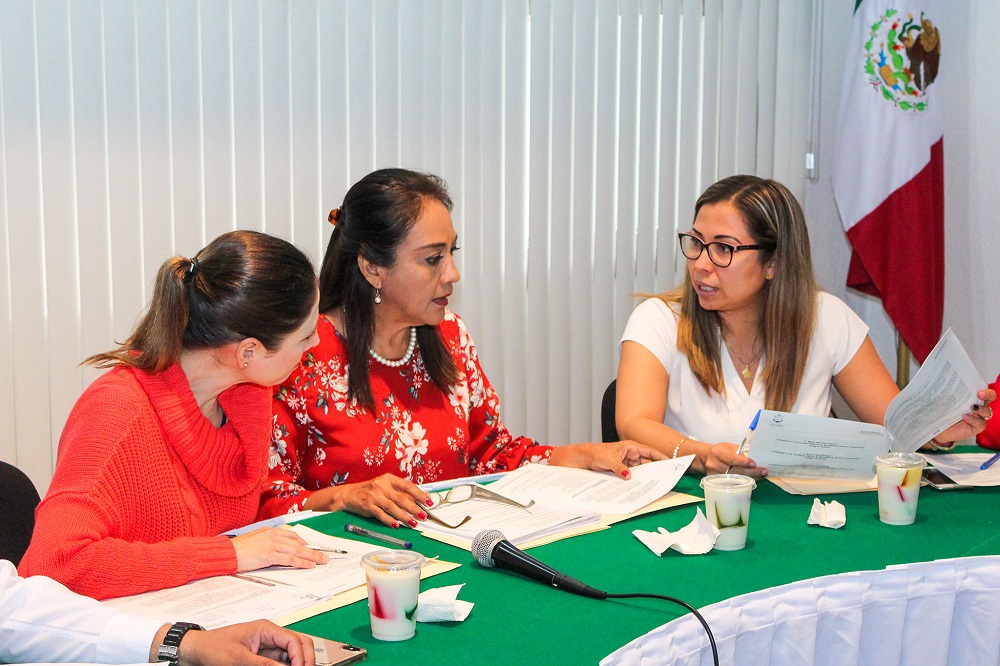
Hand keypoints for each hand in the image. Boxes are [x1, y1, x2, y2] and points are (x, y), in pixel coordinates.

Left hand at [174, 620, 315, 665]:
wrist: (195, 651)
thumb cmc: (212, 647)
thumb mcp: (237, 658)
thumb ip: (263, 664)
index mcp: (265, 629)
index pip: (293, 640)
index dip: (301, 656)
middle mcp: (269, 636)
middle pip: (298, 645)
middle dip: (305, 659)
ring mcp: (266, 648)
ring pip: (291, 656)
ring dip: (295, 663)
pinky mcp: (261, 658)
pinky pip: (279, 663)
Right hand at [230, 527, 327, 572]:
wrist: (226, 553)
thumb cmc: (237, 549)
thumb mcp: (254, 540)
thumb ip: (267, 542)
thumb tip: (277, 550)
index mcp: (269, 531)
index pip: (292, 536)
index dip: (304, 542)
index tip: (311, 548)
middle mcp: (273, 536)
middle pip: (298, 543)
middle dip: (312, 550)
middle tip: (323, 556)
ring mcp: (272, 545)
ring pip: (297, 551)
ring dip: (311, 557)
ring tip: (321, 561)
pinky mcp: (269, 555)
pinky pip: (290, 559)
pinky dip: (301, 562)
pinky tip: (309, 565)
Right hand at [307, 473, 431, 528]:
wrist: (348, 495)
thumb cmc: (370, 491)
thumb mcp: (384, 487)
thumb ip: (399, 493)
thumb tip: (416, 502)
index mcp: (389, 479)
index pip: (407, 485)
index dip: (419, 494)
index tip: (428, 502)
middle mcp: (382, 486)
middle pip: (401, 498)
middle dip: (414, 508)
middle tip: (424, 516)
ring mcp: (374, 496)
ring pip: (392, 507)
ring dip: (404, 517)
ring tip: (414, 523)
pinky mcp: (368, 506)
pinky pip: (380, 514)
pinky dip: (389, 520)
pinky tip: (396, 525)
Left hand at [548, 441, 665, 478]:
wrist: (584, 458)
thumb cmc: (596, 453)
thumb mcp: (609, 460)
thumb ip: (619, 468)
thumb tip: (629, 477)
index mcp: (631, 446)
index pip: (650, 451)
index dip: (661, 456)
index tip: (670, 462)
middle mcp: (631, 453)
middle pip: (648, 462)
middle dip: (655, 469)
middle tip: (664, 478)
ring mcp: (628, 462)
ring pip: (641, 469)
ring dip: (646, 476)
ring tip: (654, 484)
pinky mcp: (623, 469)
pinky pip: (633, 474)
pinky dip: (637, 479)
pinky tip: (640, 486)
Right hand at [703, 442, 767, 478]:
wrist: (707, 458)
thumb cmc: (722, 451)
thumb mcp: (730, 447)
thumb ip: (740, 453)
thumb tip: (753, 461)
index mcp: (717, 453)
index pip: (731, 458)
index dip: (742, 461)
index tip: (754, 464)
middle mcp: (714, 465)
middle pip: (734, 471)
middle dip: (751, 472)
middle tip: (764, 472)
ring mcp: (714, 476)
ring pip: (735, 480)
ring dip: (750, 478)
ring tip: (761, 476)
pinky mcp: (715, 484)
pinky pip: (732, 484)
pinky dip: (743, 483)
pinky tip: (752, 482)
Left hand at [933, 388, 995, 444]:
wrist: (934, 427)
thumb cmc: (939, 411)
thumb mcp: (944, 400)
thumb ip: (948, 393)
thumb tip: (944, 382)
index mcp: (971, 397)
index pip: (983, 390)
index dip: (985, 390)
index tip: (979, 390)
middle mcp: (977, 406)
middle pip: (990, 398)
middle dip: (988, 394)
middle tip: (979, 394)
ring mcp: (977, 417)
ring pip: (987, 412)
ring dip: (981, 409)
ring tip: (972, 408)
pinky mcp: (975, 428)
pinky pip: (980, 424)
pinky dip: (974, 420)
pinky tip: (965, 417)